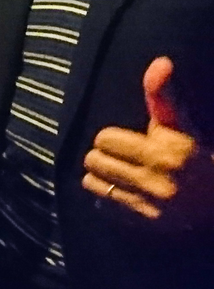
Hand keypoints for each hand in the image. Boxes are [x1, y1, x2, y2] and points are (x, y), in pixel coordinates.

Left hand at [82, 57, 213, 223]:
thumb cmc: (195, 155)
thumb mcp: (180, 125)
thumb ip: (160, 95)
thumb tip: (161, 61)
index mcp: (167, 150)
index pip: (104, 138)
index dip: (112, 138)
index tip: (125, 141)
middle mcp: (159, 179)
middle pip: (94, 160)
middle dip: (103, 156)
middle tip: (120, 157)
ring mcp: (153, 207)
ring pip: (94, 183)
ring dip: (101, 177)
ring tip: (119, 174)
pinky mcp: (148, 226)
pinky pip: (104, 206)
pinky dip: (108, 197)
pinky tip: (124, 193)